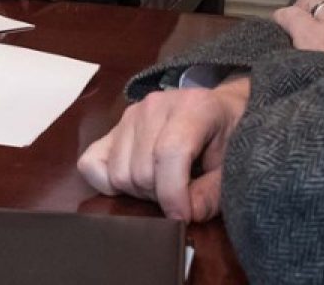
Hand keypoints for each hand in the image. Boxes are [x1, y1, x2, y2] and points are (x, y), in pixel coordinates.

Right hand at [77, 75, 250, 221]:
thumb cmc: (228, 137)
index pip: (169, 154)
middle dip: (159, 196)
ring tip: (161, 185)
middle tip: (180, 196)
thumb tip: (186, 214)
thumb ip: (213, 192)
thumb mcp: (232, 164)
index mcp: (192, 107)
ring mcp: (130, 114)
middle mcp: (154, 106)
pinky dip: (106, 182)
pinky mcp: (113, 126)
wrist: (218, 109)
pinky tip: (132, 182)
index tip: (183, 216)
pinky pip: (91, 163)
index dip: (173, 194)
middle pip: (140, 170)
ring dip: (138, 191)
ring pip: (117, 172)